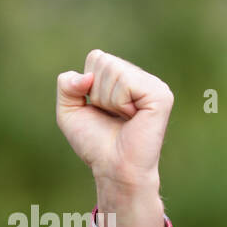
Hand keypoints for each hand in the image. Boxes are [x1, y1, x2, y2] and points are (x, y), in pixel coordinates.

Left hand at [56, 49, 172, 186]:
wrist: (113, 168)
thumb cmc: (95, 143)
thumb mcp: (69, 111)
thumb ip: (66, 84)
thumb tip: (87, 76)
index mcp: (125, 77)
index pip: (96, 57)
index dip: (87, 86)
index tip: (100, 110)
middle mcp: (141, 78)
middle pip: (103, 61)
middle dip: (97, 93)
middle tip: (112, 116)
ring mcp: (154, 85)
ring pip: (113, 70)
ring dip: (108, 100)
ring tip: (123, 119)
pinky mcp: (161, 95)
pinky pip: (126, 82)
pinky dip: (120, 103)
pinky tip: (132, 118)